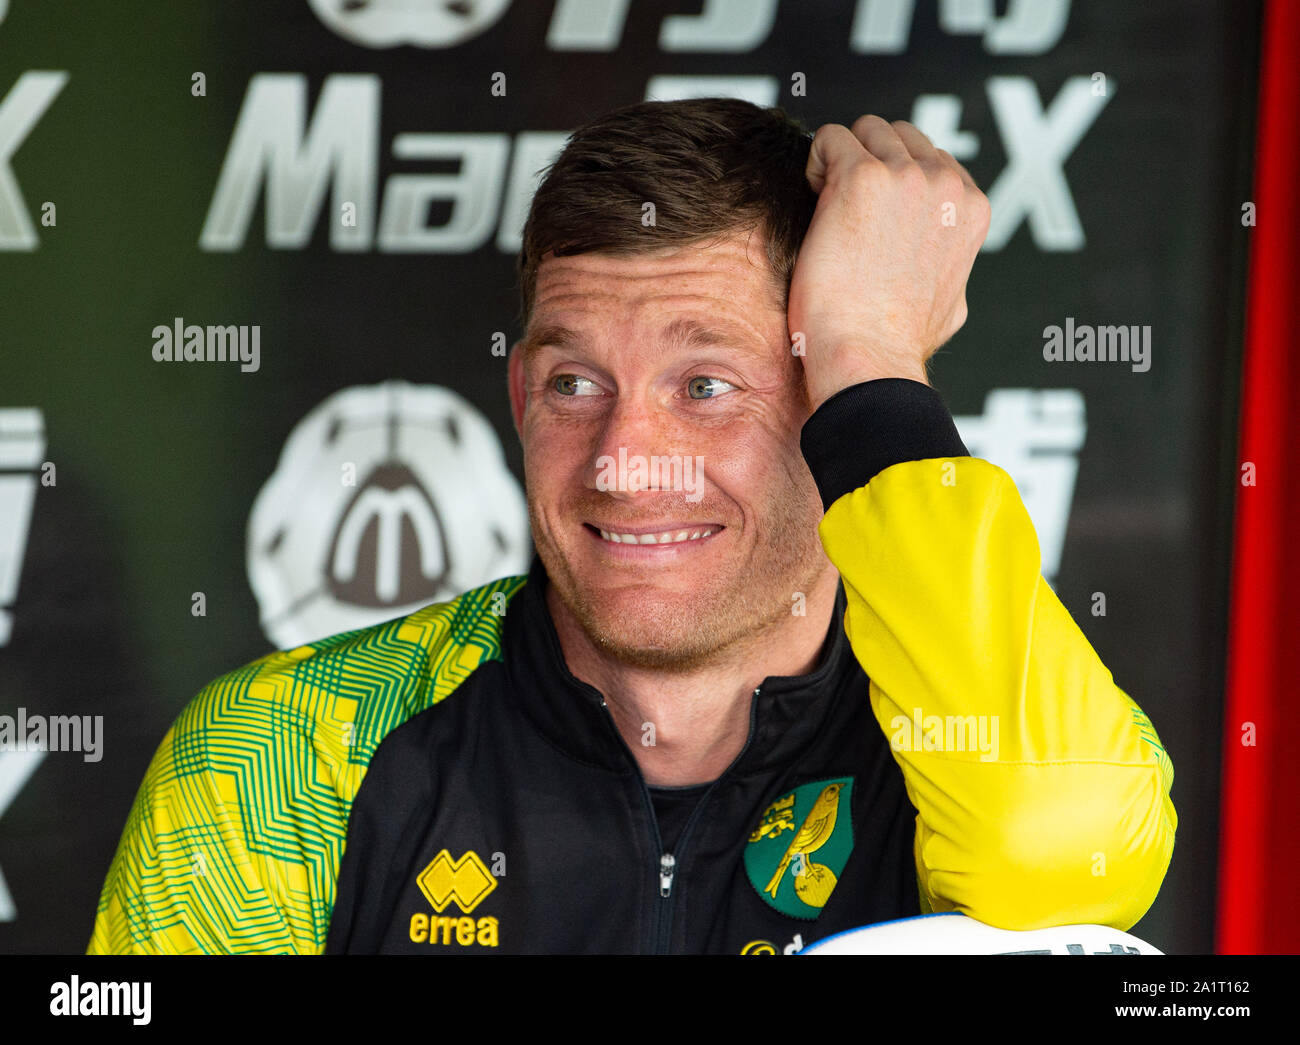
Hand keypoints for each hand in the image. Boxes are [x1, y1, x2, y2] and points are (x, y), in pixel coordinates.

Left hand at [790, 116, 989, 409]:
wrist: (869, 356)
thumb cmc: (898, 343)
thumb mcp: (951, 303)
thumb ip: (951, 268)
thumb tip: (945, 267)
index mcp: (971, 209)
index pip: (931, 159)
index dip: (895, 184)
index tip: (872, 221)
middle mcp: (946, 185)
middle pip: (900, 135)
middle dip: (869, 161)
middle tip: (844, 210)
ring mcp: (906, 177)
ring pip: (866, 130)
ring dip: (841, 161)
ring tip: (826, 207)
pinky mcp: (862, 178)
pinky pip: (830, 138)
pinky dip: (816, 163)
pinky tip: (813, 201)